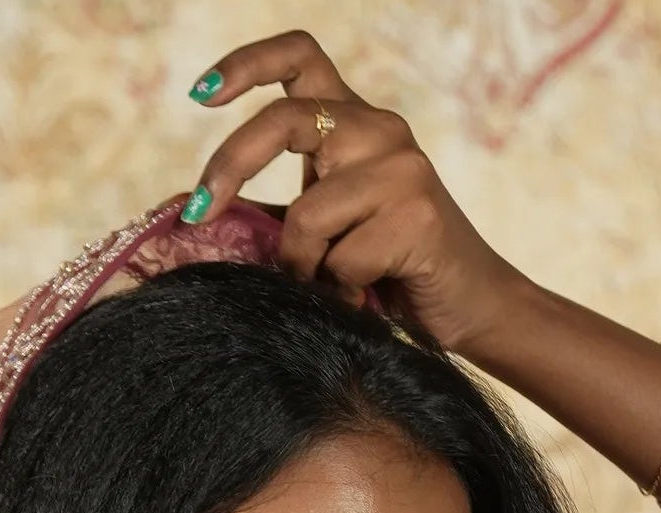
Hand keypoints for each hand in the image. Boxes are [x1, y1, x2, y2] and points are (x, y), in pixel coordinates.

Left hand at [183, 29, 525, 360]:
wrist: (469, 307)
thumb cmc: (388, 272)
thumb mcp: (322, 231)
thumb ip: (271, 214)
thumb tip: (191, 213)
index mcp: (354, 123)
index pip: (300, 57)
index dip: (245, 65)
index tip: (199, 94)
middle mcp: (379, 129)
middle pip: (285, 120)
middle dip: (232, 165)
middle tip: (204, 212)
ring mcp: (402, 168)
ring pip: (307, 211)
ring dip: (302, 264)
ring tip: (330, 284)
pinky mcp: (418, 213)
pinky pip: (342, 258)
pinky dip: (340, 291)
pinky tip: (365, 296)